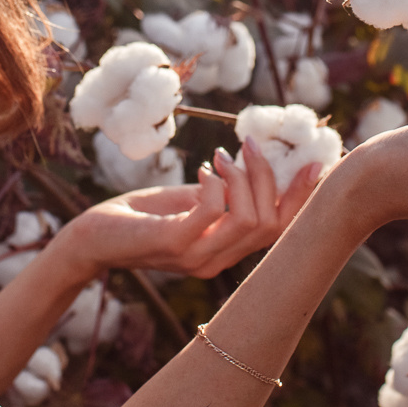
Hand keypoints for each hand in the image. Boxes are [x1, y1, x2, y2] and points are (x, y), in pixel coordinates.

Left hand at [51, 148, 321, 280]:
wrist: (91, 238)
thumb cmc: (139, 217)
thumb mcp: (188, 203)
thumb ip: (221, 196)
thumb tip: (252, 167)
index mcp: (226, 253)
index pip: (280, 233)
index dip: (302, 199)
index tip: (316, 163)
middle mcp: (218, 262)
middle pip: (272, 225)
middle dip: (269, 178)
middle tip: (247, 144)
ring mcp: (197, 257)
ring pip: (250, 221)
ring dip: (243, 178)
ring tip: (219, 155)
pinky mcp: (173, 243)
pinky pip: (213, 212)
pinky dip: (215, 184)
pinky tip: (200, 170)